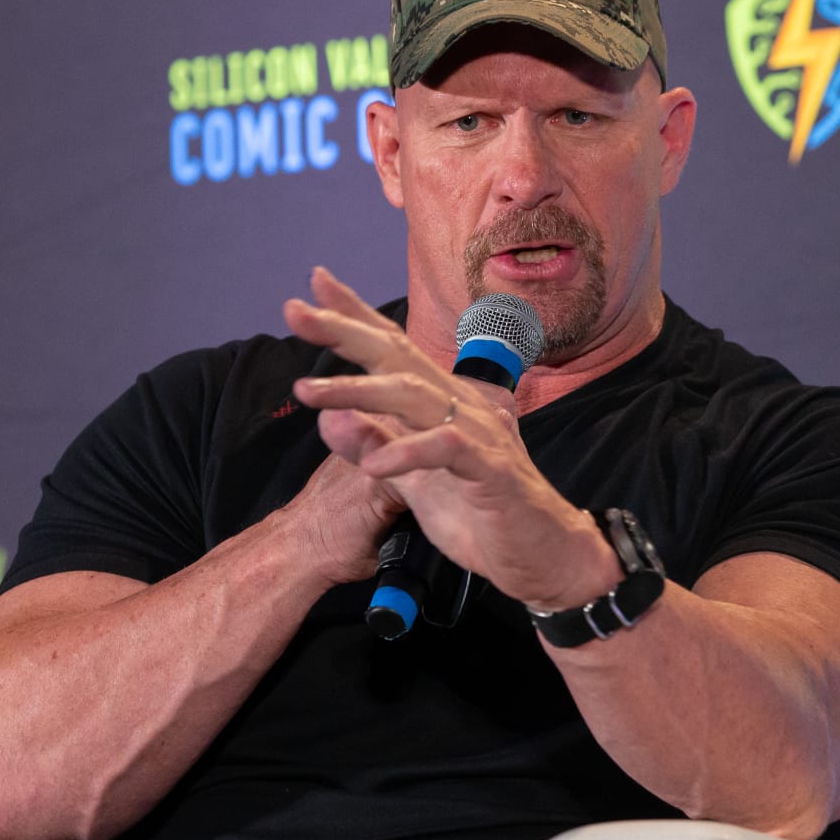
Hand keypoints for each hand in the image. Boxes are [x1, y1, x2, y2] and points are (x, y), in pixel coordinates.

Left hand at [284, 267, 616, 609]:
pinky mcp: (493, 470)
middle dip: (345, 331)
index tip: (314, 283)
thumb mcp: (410, 481)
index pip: (393, 348)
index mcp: (440, 403)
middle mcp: (460, 405)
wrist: (542, 556)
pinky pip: (447, 450)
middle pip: (397, 356)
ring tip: (310, 392)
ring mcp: (479, 434)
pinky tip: (374, 465)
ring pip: (414, 395)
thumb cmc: (479, 513)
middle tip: (297, 313)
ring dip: (358, 390)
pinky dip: (409, 452)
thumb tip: (325, 418)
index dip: (356, 315)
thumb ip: (372, 445)